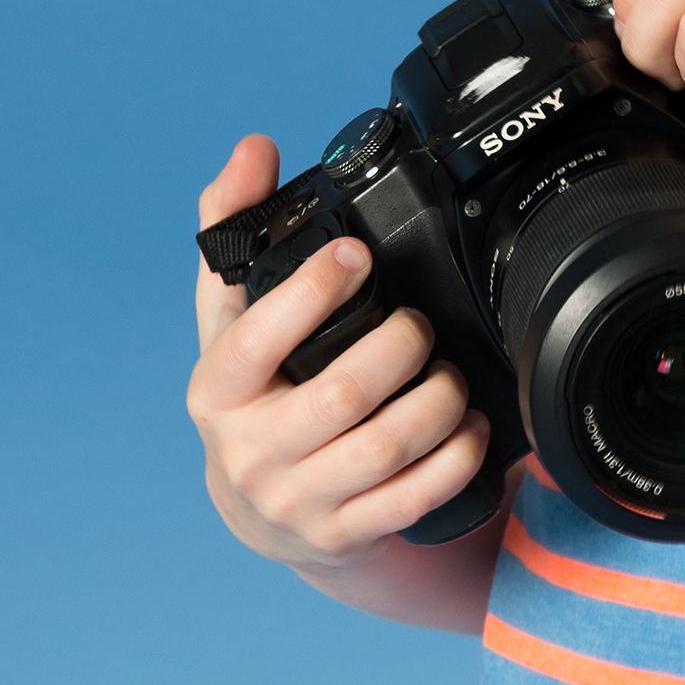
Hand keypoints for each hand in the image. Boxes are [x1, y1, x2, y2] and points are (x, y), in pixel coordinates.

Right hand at [186, 135, 491, 568]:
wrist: (260, 503)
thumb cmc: (253, 388)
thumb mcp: (231, 314)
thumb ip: (237, 229)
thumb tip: (252, 150)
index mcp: (217, 389)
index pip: (258, 336)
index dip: (315, 289)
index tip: (357, 254)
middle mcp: (250, 451)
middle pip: (342, 394)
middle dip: (401, 345)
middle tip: (419, 323)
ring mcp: (297, 500)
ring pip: (385, 448)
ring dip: (437, 400)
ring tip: (449, 372)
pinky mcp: (343, 535)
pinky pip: (414, 498)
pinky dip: (454, 456)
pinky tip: (467, 425)